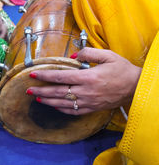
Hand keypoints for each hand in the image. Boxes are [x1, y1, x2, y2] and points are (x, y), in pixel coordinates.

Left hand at [26, 48, 141, 114]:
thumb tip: (74, 57)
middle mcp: (86, 91)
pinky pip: (74, 111)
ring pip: (63, 103)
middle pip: (58, 92)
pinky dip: (62, 109)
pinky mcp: (92, 108)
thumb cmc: (122, 70)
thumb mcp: (108, 55)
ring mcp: (89, 102)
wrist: (135, 87)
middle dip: (41, 90)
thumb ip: (89, 53)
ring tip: (37, 98)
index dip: (46, 76)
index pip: (61, 77)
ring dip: (48, 101)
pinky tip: (54, 106)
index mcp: (89, 77)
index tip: (34, 74)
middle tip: (28, 90)